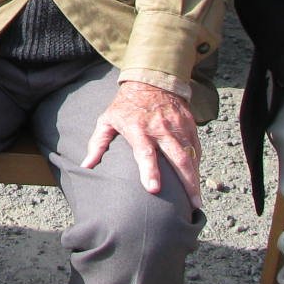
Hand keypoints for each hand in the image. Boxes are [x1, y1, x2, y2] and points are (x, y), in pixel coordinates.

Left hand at [83, 80, 202, 207]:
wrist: (151, 79)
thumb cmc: (126, 104)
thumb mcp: (107, 119)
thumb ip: (98, 143)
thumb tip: (86, 165)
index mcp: (138, 129)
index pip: (145, 153)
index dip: (150, 171)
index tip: (155, 190)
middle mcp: (160, 129)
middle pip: (177, 158)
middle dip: (187, 182)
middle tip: (192, 204)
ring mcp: (177, 126)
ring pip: (191, 155)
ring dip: (195, 177)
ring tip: (197, 199)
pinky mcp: (189, 124)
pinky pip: (196, 147)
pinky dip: (198, 164)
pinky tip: (197, 179)